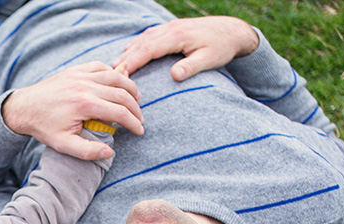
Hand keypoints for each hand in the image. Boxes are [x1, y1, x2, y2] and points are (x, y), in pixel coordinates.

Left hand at [1, 61, 142, 160]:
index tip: (139, 131)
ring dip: (130, 88)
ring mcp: (80, 75)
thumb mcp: (63, 145)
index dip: (134, 123)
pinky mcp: (76, 70)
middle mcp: (85, 86)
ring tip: (136, 101)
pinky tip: (118, 84)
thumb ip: (86, 151)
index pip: (120, 112)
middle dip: (135, 108)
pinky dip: (113, 74)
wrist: (24, 108)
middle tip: (139, 119)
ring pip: (115, 76)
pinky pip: (101, 67)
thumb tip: (109, 152)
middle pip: (122, 93)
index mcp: (84, 105)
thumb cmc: (43, 127)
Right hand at [113, 17, 259, 80]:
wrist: (233, 31)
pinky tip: (130, 49)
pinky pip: (150, 35)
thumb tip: (174, 76)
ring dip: (129, 51)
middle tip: (110, 73)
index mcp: (178, 36)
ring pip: (144, 38)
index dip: (133, 61)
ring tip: (115, 65)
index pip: (149, 50)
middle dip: (125, 58)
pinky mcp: (173, 28)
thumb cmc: (222, 47)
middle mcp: (171, 29)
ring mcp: (171, 27)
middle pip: (142, 44)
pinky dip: (138, 43)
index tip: (119, 73)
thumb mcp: (210, 59)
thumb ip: (192, 67)